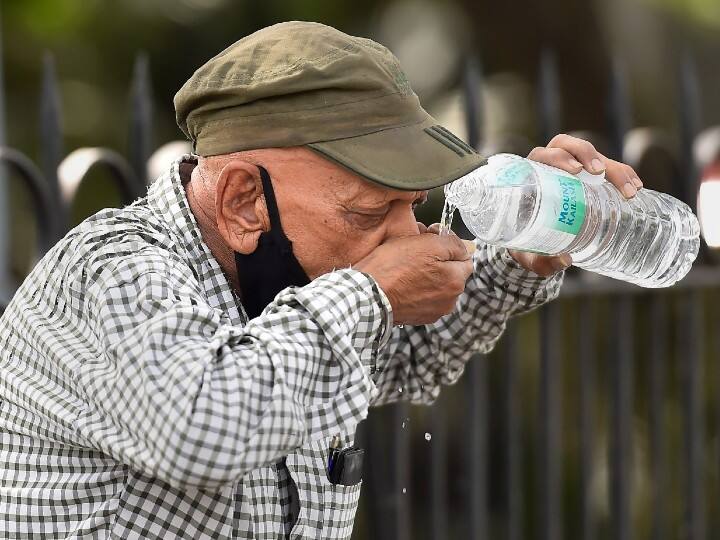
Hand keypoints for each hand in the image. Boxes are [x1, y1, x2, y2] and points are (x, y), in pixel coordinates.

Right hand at [355, 227, 473, 325]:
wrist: (367, 295)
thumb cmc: (393, 269)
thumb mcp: (426, 244)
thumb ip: (452, 244)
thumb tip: (464, 246)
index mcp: (456, 281)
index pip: (464, 257)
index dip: (448, 244)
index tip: (432, 237)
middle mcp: (450, 300)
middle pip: (451, 272)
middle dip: (438, 260)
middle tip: (416, 251)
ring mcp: (434, 311)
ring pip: (437, 285)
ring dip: (427, 275)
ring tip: (407, 268)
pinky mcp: (418, 317)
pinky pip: (423, 297)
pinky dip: (416, 289)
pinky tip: (402, 282)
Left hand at [509, 134, 644, 275]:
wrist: (534, 244)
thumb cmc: (526, 245)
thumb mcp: (530, 255)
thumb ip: (543, 261)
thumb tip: (565, 260)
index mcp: (531, 177)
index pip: (544, 155)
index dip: (560, 157)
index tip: (575, 170)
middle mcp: (551, 166)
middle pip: (570, 147)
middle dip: (588, 155)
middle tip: (601, 172)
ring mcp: (572, 170)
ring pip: (594, 156)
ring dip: (614, 168)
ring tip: (630, 189)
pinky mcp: (589, 178)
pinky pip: (608, 168)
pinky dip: (623, 174)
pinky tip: (636, 188)